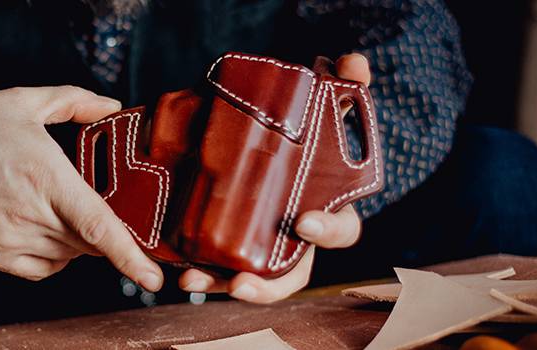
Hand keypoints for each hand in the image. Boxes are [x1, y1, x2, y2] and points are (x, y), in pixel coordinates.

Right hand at [0, 86, 163, 289]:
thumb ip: (72, 101)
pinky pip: (42, 270)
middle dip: (105, 231)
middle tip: (98, 204)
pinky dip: (56, 256)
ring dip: (78, 240)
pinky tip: (45, 228)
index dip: (130, 255)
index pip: (97, 225)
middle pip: (89, 242)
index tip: (154, 276)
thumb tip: (111, 107)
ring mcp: (8, 240)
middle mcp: (28, 214)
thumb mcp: (18, 101)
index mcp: (42, 175)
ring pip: (69, 257)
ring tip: (56, 205)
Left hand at [179, 53, 371, 302]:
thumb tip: (355, 64)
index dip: (327, 230)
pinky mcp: (232, 245)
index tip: (303, 222)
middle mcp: (296, 239)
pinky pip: (219, 269)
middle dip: (267, 287)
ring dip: (221, 286)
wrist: (270, 136)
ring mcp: (264, 246)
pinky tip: (180, 273)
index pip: (341, 230)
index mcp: (327, 209)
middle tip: (241, 282)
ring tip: (193, 281)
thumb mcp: (324, 106)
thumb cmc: (306, 134)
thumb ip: (344, 84)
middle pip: (291, 275)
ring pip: (250, 279)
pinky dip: (202, 275)